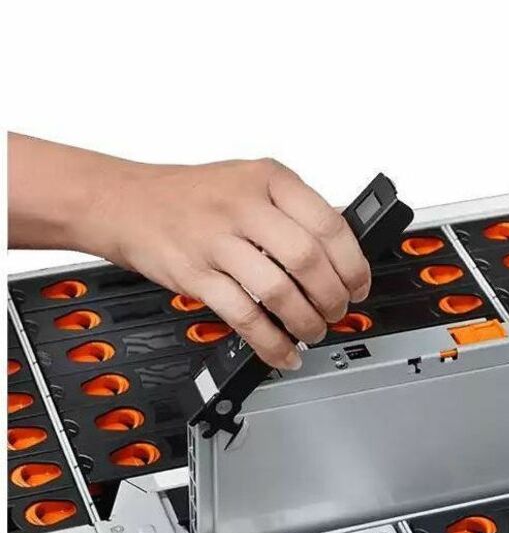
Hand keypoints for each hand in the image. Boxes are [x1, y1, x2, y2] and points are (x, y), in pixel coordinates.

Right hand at [92, 158, 370, 368]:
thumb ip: (294, 211)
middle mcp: (244, 206)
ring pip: (279, 290)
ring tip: (314, 330)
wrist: (125, 201)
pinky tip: (283, 352)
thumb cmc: (194, 195)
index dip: (353, 263)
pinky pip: (242, 316)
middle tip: (338, 311)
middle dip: (333, 296)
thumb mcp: (251, 182)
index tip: (359, 285)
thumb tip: (342, 256)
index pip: (329, 224)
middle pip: (308, 259)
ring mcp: (216, 240)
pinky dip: (270, 342)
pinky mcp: (193, 275)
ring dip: (306, 321)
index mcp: (269, 179)